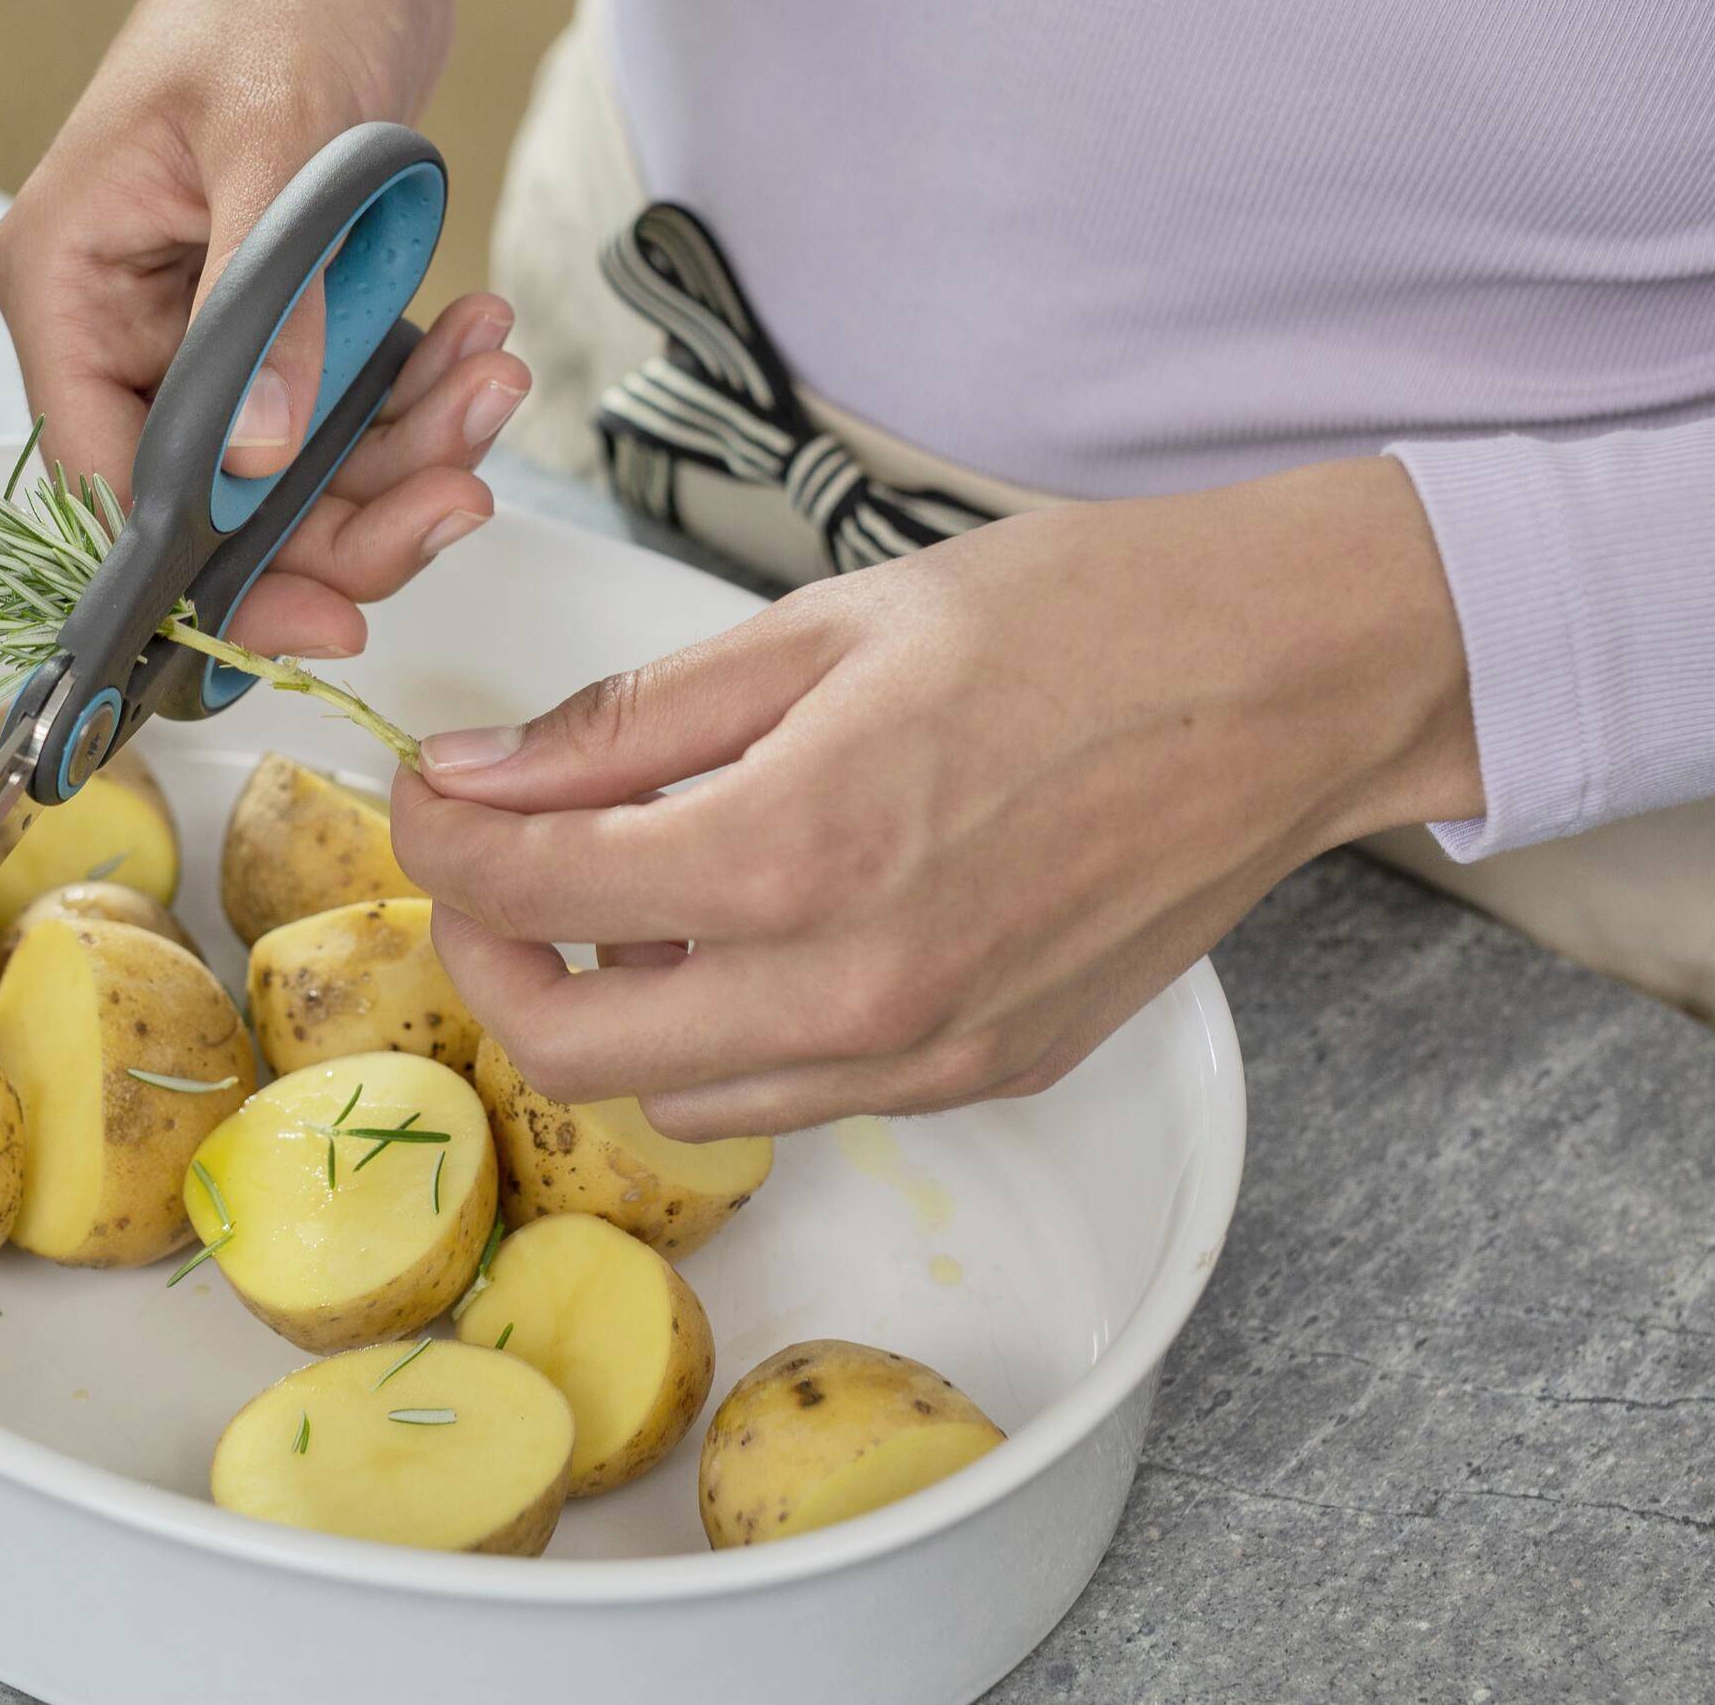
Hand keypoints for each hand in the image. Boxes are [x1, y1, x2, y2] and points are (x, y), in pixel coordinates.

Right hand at [0, 0, 528, 659]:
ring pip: (296, 459)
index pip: (112, 480)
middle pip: (216, 494)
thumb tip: (252, 461)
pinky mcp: (282, 303)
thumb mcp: (281, 136)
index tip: (326, 614)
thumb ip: (266, 307)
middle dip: (347, 508)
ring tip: (493, 378)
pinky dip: (420, 388)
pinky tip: (481, 335)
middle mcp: (120, 312)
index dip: (214, 566)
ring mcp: (201, 314)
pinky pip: (346, 398)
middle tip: (462, 491)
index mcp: (67, 279)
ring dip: (407, 445)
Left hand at [392, 456, 1484, 1136]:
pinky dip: (729, 1034)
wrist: (1284, 679)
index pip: (529, 894)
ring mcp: (927, 1051)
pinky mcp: (986, 1074)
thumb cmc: (1073, 617)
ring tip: (630, 890)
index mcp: (797, 847)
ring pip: (679, 1096)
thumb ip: (629, 722)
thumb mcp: (819, 626)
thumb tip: (476, 773)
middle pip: (573, 1048)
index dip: (441, 842)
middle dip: (490, 956)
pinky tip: (752, 926)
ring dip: (611, 1007)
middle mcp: (855, 986)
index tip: (429, 792)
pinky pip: (796, 1095)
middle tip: (490, 865)